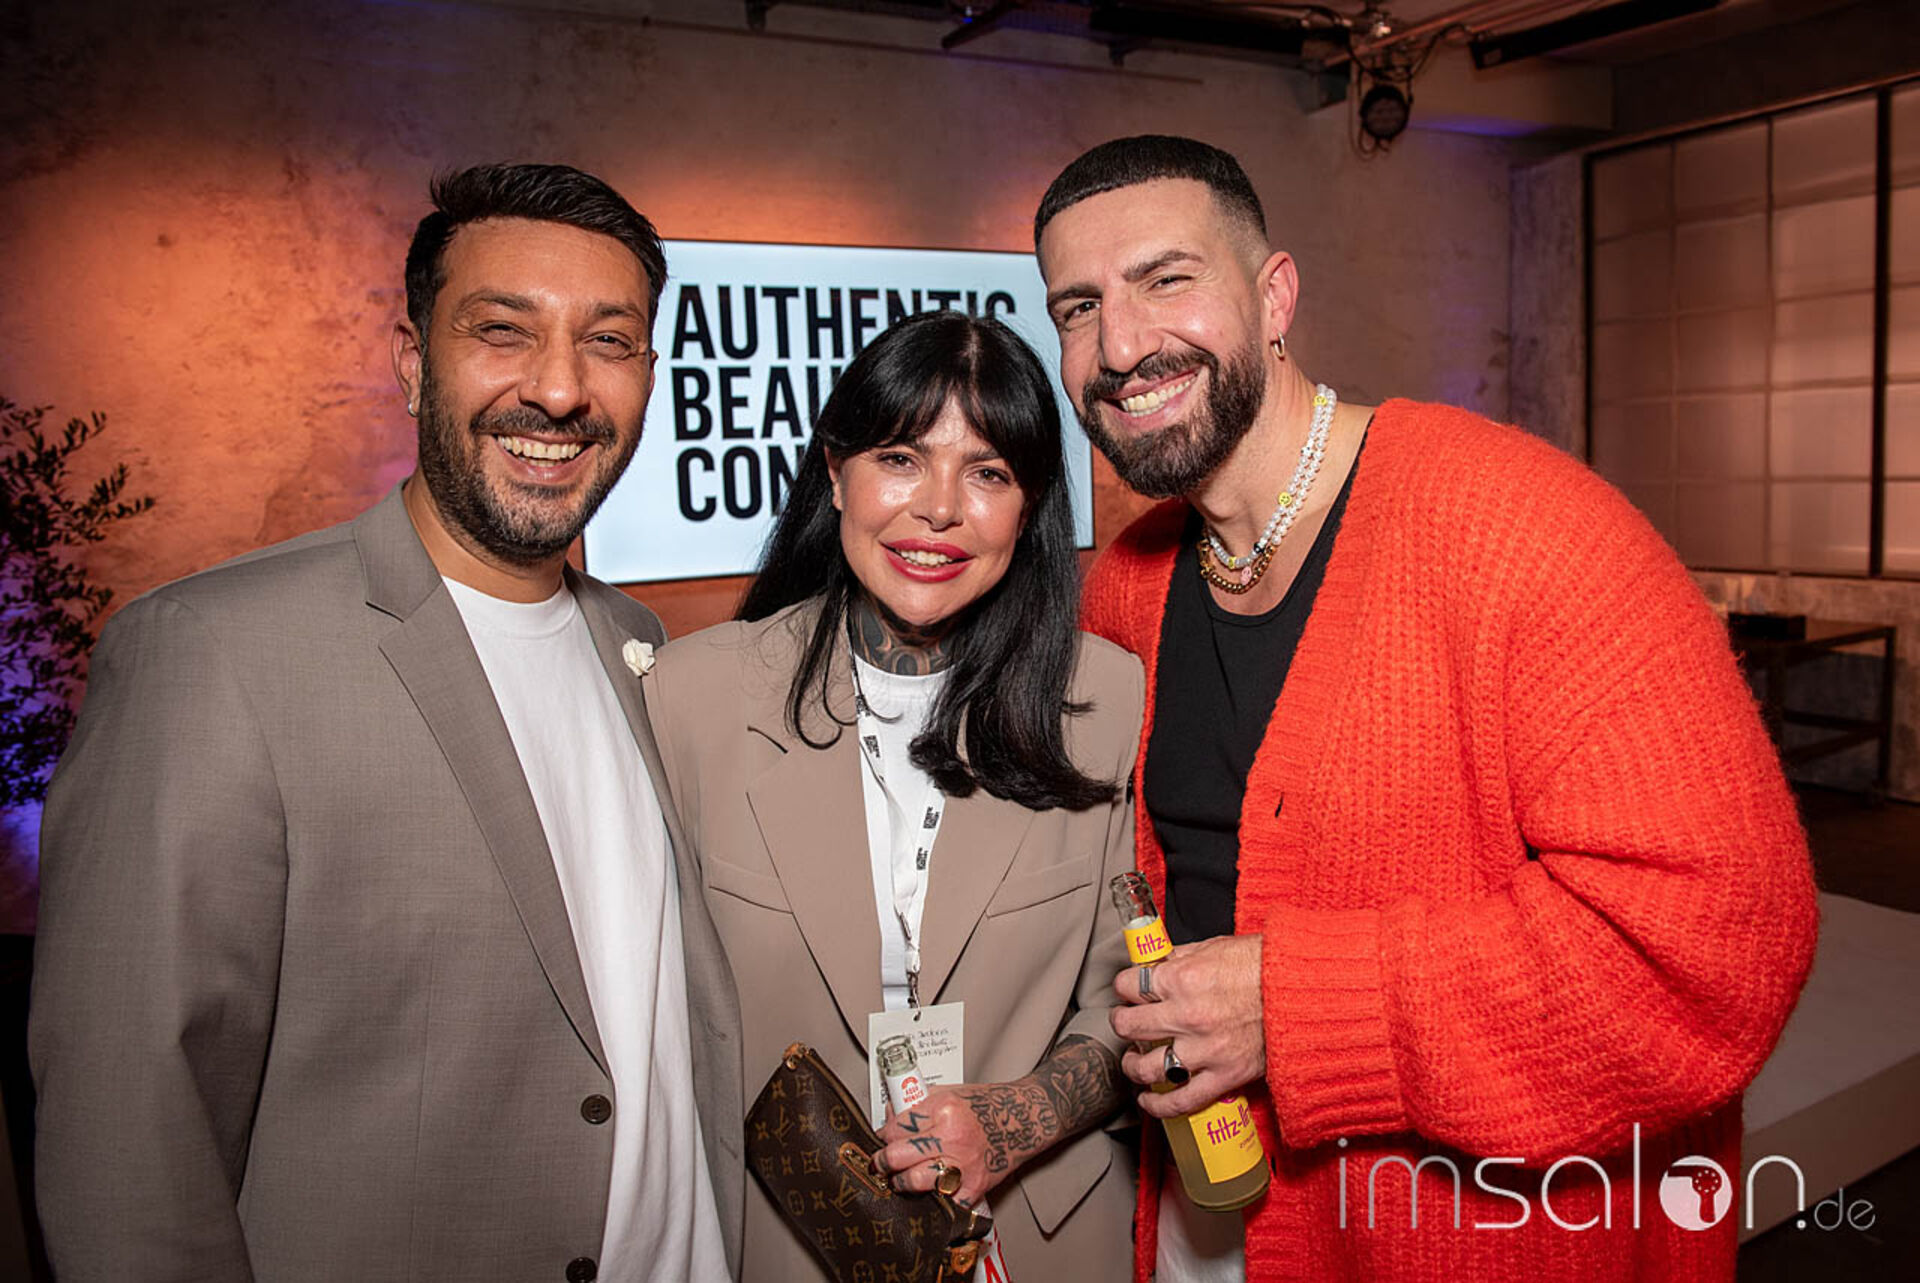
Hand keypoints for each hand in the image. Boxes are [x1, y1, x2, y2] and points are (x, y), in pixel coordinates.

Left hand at [874, 1084, 1027, 1206]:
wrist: (1022, 1120)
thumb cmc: (986, 1106)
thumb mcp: (949, 1093)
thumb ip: (918, 1104)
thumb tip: (890, 1117)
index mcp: (944, 1109)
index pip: (896, 1128)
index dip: (883, 1135)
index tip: (882, 1140)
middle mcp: (953, 1137)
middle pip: (898, 1156)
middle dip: (882, 1162)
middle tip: (879, 1164)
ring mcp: (963, 1164)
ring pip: (913, 1182)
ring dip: (900, 1182)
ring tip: (898, 1179)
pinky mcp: (973, 1187)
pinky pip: (941, 1200)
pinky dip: (931, 1198)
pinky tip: (927, 1191)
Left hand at [1111, 933, 1264, 1118]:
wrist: (1305, 990)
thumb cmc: (1266, 965)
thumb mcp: (1215, 946)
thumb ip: (1180, 957)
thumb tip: (1158, 964)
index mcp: (1181, 979)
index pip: (1128, 986)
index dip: (1124, 988)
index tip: (1128, 992)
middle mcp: (1187, 1015)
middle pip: (1129, 1026)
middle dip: (1122, 1024)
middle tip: (1126, 1023)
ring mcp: (1204, 1049)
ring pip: (1146, 1068)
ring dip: (1132, 1066)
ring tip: (1133, 1062)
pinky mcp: (1224, 1076)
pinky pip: (1182, 1100)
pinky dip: (1159, 1106)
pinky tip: (1149, 1101)